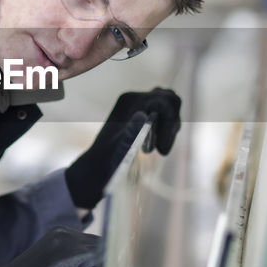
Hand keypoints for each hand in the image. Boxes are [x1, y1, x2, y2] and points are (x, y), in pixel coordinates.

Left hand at [64, 87, 181, 209]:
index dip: (170, 125)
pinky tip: (156, 146)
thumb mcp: (119, 149)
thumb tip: (143, 114)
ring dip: (169, 127)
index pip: (164, 102)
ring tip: (158, 148)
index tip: (162, 151)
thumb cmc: (106, 162)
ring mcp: (138, 105)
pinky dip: (166, 128)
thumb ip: (131, 133)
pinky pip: (164, 113)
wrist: (95, 169)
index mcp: (128, 101)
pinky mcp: (141, 114)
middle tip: (162, 149)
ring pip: (168, 106)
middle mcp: (133, 98)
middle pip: (169, 100)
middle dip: (171, 124)